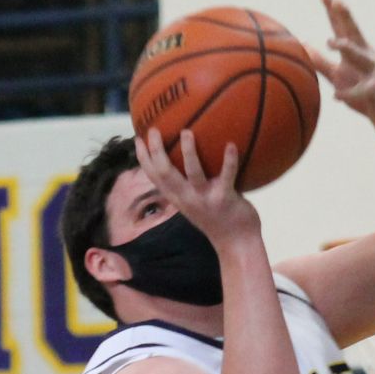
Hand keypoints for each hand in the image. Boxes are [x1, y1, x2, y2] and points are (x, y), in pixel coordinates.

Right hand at [134, 128, 260, 245]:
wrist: (236, 243)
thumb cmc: (217, 219)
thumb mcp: (194, 204)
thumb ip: (187, 186)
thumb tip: (184, 162)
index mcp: (177, 198)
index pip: (154, 177)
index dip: (143, 158)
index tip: (138, 138)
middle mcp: (186, 198)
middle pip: (165, 173)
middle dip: (157, 150)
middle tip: (154, 130)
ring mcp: (205, 199)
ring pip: (193, 173)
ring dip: (189, 152)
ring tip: (187, 132)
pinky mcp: (224, 199)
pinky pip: (226, 176)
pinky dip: (229, 160)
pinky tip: (231, 144)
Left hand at [307, 0, 374, 128]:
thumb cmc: (363, 93)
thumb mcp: (338, 76)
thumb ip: (321, 62)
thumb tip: (303, 44)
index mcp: (355, 51)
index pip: (341, 28)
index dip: (332, 11)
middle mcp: (367, 56)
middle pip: (354, 33)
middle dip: (345, 17)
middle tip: (337, 0)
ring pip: (361, 57)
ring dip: (347, 48)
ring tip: (331, 42)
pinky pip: (363, 90)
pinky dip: (349, 93)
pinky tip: (335, 96)